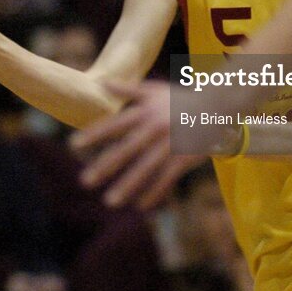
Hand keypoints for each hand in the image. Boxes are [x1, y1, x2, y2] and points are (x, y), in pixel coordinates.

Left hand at [70, 80, 204, 208]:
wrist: (218, 107)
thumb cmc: (181, 99)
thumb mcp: (155, 89)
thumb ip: (128, 89)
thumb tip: (101, 84)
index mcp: (146, 111)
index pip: (115, 124)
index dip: (94, 134)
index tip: (74, 145)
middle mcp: (155, 128)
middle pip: (126, 149)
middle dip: (105, 166)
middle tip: (85, 181)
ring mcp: (170, 144)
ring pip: (145, 168)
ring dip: (127, 185)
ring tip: (109, 201)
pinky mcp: (184, 158)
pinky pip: (166, 179)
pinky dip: (154, 192)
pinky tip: (140, 205)